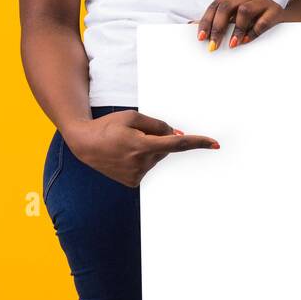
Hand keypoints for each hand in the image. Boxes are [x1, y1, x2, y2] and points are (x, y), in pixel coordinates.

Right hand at [64, 110, 217, 187]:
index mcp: (142, 145)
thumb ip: (159, 125)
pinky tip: (125, 156)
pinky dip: (143, 159)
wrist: (85, 144)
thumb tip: (178, 135)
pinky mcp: (133, 183)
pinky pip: (148, 166)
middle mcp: (141, 163)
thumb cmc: (110, 126)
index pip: (178, 144)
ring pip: (157, 157)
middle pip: (166, 148)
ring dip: (149, 149)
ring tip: (126, 145)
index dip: (198, 142)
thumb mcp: (134, 117)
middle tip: (135, 134)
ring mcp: (137, 175)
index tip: (215, 144)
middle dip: (158, 139)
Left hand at [195, 0, 284, 50]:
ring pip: (244, 10)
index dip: (207, 21)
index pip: (216, 4)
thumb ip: (216, 18)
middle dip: (218, 27)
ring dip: (236, 30)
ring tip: (232, 44)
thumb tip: (190, 24)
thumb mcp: (234, 15)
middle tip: (214, 45)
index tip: (202, 37)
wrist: (282, 16)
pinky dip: (253, 32)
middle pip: (227, 6)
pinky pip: (262, 21)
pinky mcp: (276, 9)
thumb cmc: (254, 17)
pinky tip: (247, 40)